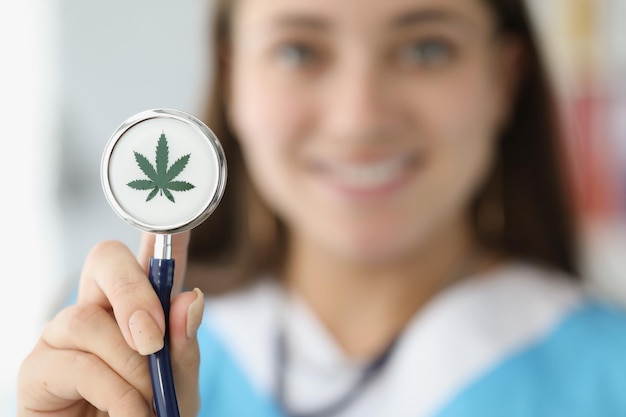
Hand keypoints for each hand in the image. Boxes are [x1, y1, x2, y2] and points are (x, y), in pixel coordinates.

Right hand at [17, 231, 203, 416]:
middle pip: (105, 259)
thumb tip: (189, 299)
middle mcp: (98, 310)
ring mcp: (63, 336)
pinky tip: (130, 414)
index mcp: (138, 309)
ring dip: (129, 366)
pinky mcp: (37, 370)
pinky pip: (77, 364)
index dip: (163, 232)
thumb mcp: (179, 387)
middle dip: (133, 291)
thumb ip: (184, 347)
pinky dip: (113, 393)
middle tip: (154, 340)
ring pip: (88, 320)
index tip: (180, 219)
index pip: (150, 259)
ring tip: (148, 404)